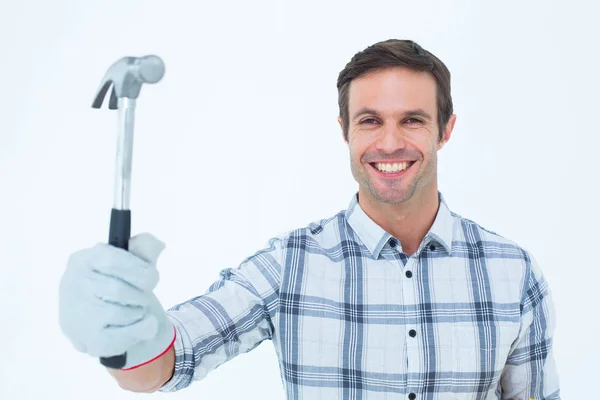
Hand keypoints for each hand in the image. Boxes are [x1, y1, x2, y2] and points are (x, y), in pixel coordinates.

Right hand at [59, 233, 174, 368]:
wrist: (114, 324)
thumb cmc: (123, 286)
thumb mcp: (134, 262)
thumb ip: (144, 249)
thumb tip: (157, 244)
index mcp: (82, 260)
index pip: (111, 261)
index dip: (138, 269)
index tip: (152, 276)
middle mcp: (71, 286)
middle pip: (117, 290)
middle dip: (140, 294)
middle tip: (144, 296)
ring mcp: (76, 315)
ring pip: (119, 313)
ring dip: (139, 311)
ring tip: (137, 309)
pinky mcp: (86, 340)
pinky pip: (122, 336)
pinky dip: (141, 330)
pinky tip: (141, 325)